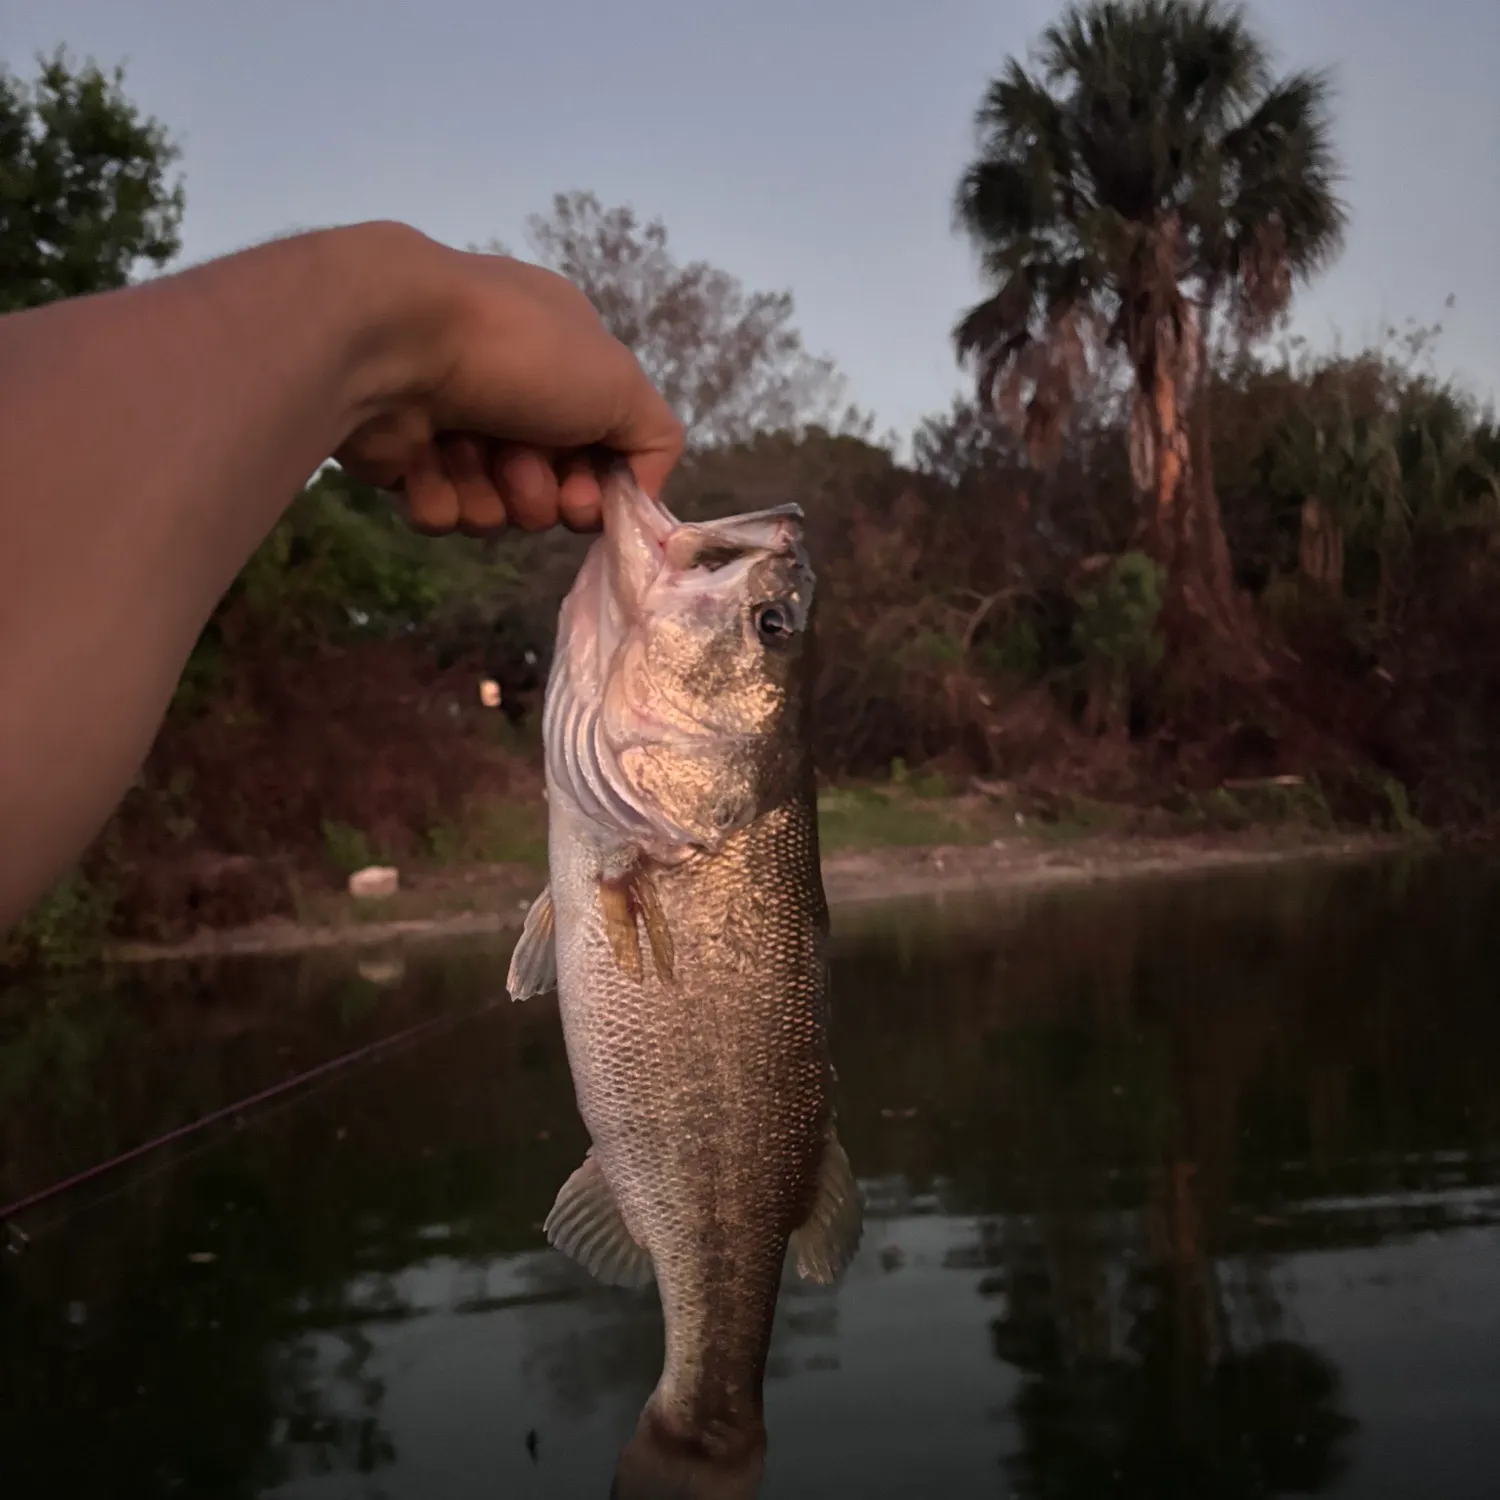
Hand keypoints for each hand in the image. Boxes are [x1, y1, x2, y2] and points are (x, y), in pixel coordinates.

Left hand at [333, 226, 683, 534]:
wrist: (391, 341)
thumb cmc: (518, 352)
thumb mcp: (621, 384)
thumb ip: (655, 441)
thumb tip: (642, 494)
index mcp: (565, 355)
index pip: (602, 444)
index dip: (602, 485)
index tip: (590, 502)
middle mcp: (511, 385)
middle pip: (550, 486)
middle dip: (541, 494)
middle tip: (523, 473)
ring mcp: (453, 420)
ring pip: (494, 508)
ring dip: (490, 497)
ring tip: (468, 456)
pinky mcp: (402, 456)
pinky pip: (440, 511)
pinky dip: (439, 497)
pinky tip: (426, 464)